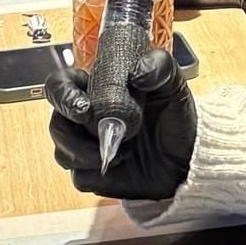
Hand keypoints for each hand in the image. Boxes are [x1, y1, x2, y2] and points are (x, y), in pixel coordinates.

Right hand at [46, 49, 196, 199]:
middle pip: (56, 122)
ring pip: (62, 152)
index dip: (62, 94)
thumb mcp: (173, 85)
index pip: (60, 84)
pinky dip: (98, 174)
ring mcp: (87, 148)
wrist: (189, 159)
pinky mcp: (94, 176)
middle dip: (70, 132)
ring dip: (86, 154)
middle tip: (96, 134)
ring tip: (122, 152)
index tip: (83, 107)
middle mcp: (86, 119)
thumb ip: (159, 67)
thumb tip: (139, 72)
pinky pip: (80, 177)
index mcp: (96, 90)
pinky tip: (122, 164)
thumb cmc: (175, 117)